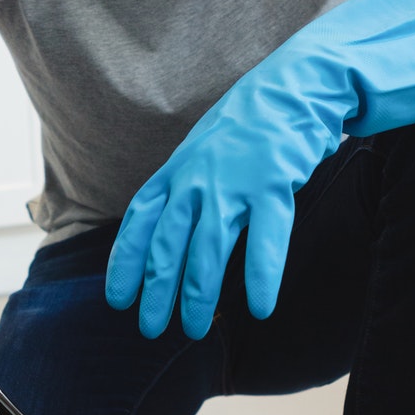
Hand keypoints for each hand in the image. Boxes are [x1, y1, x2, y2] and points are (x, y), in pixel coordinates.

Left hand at [105, 0, 414, 339]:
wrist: (296, 84)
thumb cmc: (252, 120)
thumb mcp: (203, 147)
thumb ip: (186, 185)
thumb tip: (173, 226)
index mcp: (177, 170)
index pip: (139, 222)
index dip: (125, 263)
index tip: (118, 298)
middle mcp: (197, 180)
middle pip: (167, 248)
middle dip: (157, 293)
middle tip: (154, 329)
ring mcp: (233, 184)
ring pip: (207, 253)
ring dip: (199, 297)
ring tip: (198, 329)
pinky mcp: (272, 187)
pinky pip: (264, 243)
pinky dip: (260, 279)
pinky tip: (259, 308)